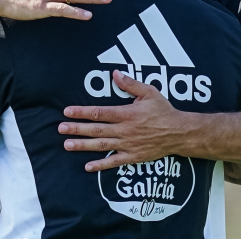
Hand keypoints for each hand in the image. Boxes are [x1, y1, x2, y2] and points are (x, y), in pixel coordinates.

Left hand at [59, 70, 184, 171]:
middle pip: (96, 129)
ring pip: (102, 145)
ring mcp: (128, 144)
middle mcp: (125, 130)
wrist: (179, 133)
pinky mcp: (133, 156)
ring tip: (67, 145)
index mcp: (127, 113)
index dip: (82, 112)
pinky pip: (114, 162)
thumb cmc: (164, 111)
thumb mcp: (150, 92)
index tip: (67, 111)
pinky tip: (87, 167)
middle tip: (61, 129)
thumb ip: (131, 84)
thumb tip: (115, 74)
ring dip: (83, 145)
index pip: (100, 112)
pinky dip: (101, 165)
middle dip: (77, 129)